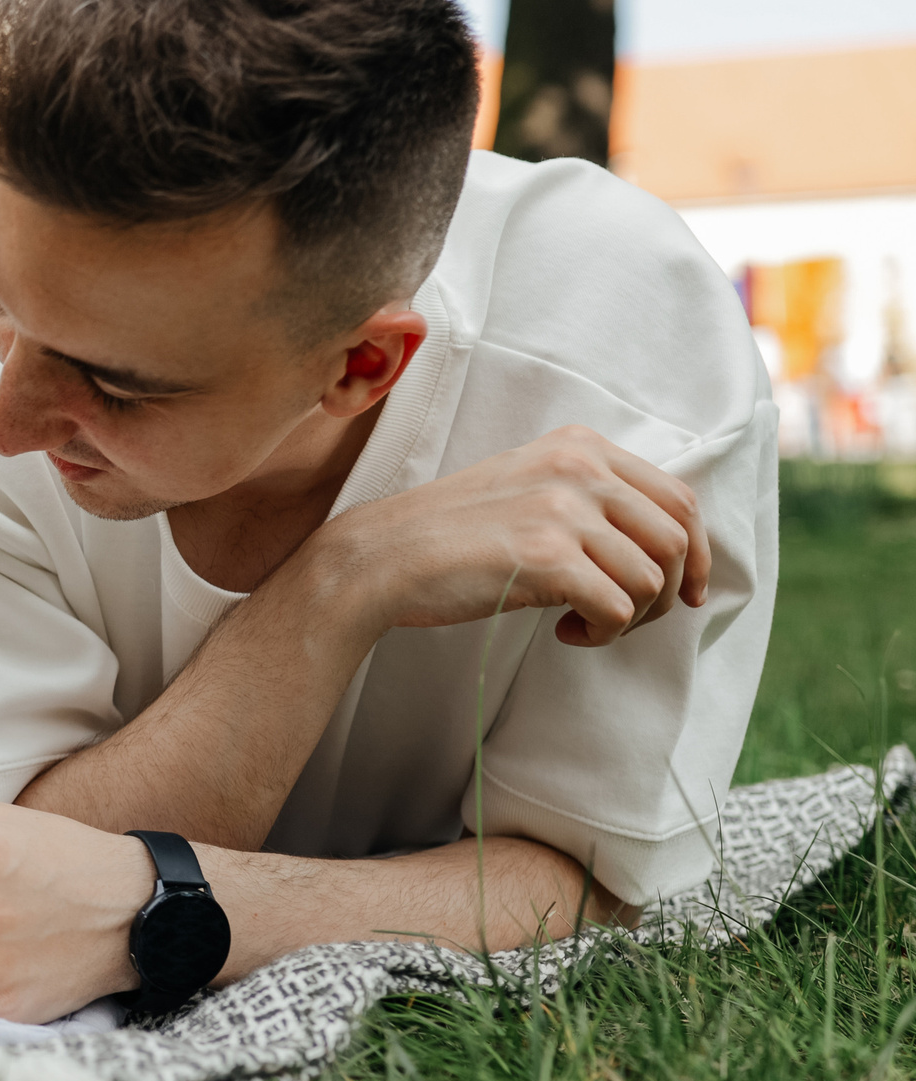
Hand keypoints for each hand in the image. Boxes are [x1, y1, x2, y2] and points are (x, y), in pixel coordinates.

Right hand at [314, 424, 709, 647]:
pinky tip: (565, 634)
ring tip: (585, 624)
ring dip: (631, 617)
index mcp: (579, 446)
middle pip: (675, 537)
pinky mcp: (547, 557)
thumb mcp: (527, 486)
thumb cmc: (452, 533)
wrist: (384, 556)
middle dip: (667, 590)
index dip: (697, 552)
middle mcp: (578, 468)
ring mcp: (563, 510)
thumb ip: (588, 495)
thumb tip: (661, 544)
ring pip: (651, 578)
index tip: (686, 590)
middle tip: (631, 618)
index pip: (677, 497)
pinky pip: (618, 607)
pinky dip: (603, 633)